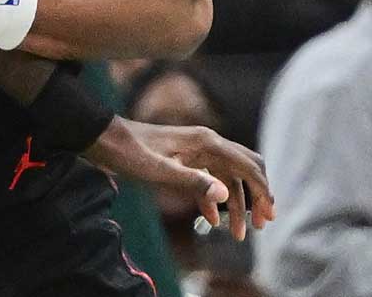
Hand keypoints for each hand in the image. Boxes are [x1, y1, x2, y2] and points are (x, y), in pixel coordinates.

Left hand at [84, 117, 274, 240]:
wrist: (103, 138)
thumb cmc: (129, 153)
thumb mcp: (159, 171)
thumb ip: (193, 182)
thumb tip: (225, 196)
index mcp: (207, 142)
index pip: (248, 166)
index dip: (262, 191)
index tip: (268, 216)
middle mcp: (207, 143)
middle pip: (246, 169)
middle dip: (256, 197)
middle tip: (260, 225)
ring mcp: (197, 149)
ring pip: (228, 178)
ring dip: (235, 204)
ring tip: (238, 233)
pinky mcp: (185, 158)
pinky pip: (209, 178)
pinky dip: (213, 199)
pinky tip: (210, 221)